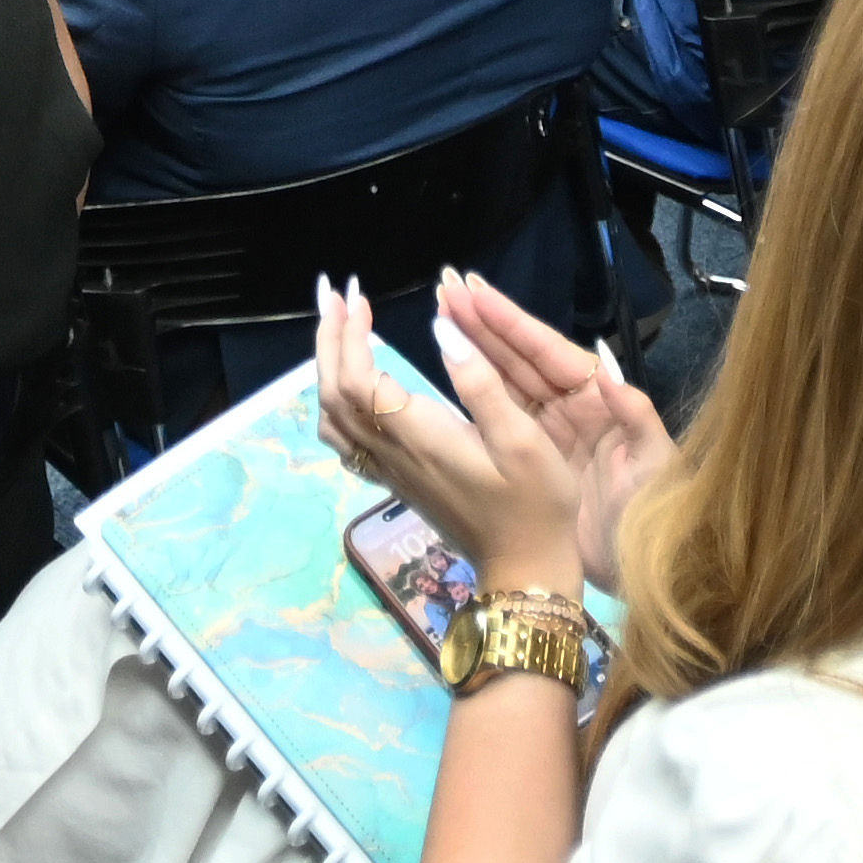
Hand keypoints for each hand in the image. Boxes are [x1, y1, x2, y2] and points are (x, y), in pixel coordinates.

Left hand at [314, 276, 583, 594]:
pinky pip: (345, 440)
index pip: (358, 380)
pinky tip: (350, 385)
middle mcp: (393, 453)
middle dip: (329, 339)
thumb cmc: (535, 502)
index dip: (350, 336)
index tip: (359, 297)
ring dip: (326, 368)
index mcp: (419, 437)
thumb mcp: (523, 440)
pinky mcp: (395, 481)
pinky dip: (335, 403)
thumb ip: (480, 384)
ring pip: (332, 418)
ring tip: (337, 329)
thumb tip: (440, 329)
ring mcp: (389, 471)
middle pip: (335, 393)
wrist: (524, 567)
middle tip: (334, 294)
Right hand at [425, 272, 680, 594]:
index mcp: (599, 401)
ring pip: (503, 381)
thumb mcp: (655, 466)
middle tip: (445, 289)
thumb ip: (636, 418)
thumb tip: (608, 373)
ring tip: (440, 313)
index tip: (474, 292)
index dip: (511, 322)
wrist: (648, 576)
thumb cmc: (656, 517)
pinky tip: (449, 369)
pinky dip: (473, 390)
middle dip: (483, 323)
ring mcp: (547, 434)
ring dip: (473, 347)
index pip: (549, 352)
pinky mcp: (530, 461)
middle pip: (520, 358)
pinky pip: (496, 417)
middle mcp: (570, 409)